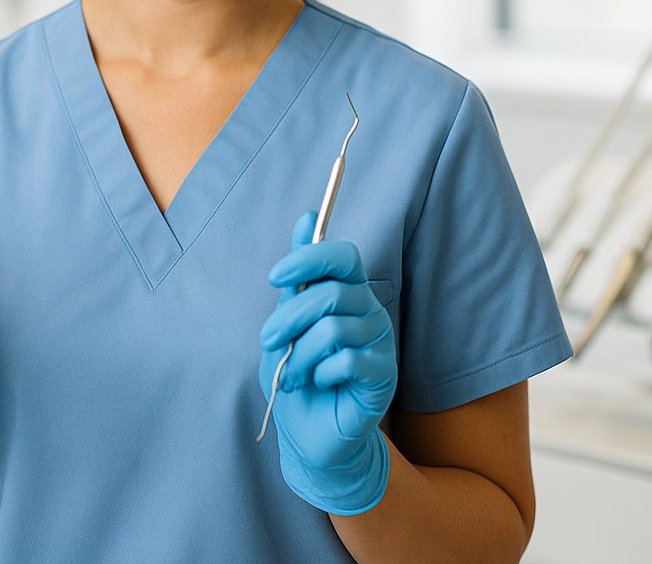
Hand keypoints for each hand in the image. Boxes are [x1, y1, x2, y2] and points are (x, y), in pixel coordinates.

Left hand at [258, 211, 395, 514]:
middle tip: (267, 341)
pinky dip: (320, 373)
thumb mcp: (288, 322)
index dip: (310, 258)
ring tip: (290, 374)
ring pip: (335, 328)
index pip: (342, 255)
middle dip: (289, 317)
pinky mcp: (383, 375)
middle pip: (332, 292)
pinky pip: (347, 360)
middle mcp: (368, 311)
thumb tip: (307, 217)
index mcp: (346, 292)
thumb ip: (298, 278)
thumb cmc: (297, 374)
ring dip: (300, 353)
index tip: (275, 278)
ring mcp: (380, 342)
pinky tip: (318, 383)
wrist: (309, 434)